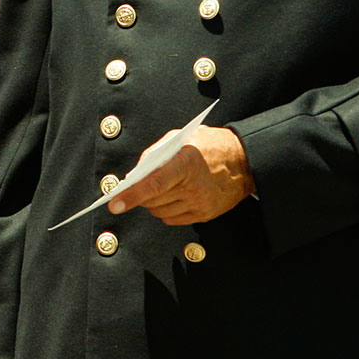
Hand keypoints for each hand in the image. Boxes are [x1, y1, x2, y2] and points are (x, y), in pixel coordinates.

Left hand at [105, 125, 253, 225]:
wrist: (244, 161)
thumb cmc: (210, 145)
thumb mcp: (181, 138)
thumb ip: (154, 154)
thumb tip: (133, 176)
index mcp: (186, 162)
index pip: (152, 184)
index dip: (130, 196)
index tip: (114, 204)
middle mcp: (194, 186)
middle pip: (152, 200)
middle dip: (140, 195)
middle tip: (141, 184)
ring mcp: (200, 203)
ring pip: (159, 212)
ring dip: (153, 202)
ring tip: (165, 186)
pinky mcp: (204, 215)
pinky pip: (172, 219)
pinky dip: (166, 209)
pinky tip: (175, 195)